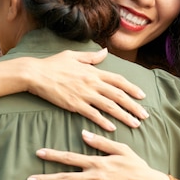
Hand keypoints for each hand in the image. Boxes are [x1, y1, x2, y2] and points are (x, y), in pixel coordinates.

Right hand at [26, 49, 148, 130]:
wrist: (35, 74)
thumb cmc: (53, 64)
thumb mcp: (74, 56)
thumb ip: (92, 57)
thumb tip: (105, 51)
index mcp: (94, 72)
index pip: (119, 80)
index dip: (132, 88)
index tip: (143, 96)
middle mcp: (92, 83)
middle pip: (119, 95)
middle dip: (134, 106)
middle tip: (145, 115)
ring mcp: (84, 94)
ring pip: (109, 106)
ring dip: (124, 116)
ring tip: (135, 124)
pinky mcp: (74, 105)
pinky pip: (93, 114)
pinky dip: (104, 121)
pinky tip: (112, 128)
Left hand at [26, 130, 169, 179]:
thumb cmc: (136, 166)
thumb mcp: (122, 149)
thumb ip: (102, 142)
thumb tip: (83, 133)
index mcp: (98, 162)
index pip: (71, 158)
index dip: (54, 155)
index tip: (39, 153)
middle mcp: (95, 177)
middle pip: (65, 178)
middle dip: (45, 178)